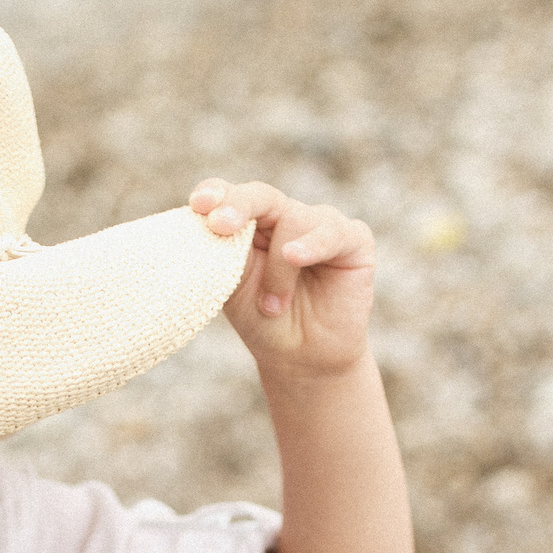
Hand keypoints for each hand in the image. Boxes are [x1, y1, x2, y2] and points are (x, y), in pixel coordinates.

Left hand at [192, 179, 377, 377]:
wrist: (304, 359)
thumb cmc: (263, 321)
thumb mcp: (234, 287)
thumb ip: (225, 252)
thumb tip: (207, 223)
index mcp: (250, 222)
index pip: (229, 195)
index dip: (215, 193)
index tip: (198, 206)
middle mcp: (284, 216)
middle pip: (261, 195)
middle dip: (238, 206)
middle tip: (219, 224)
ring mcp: (320, 224)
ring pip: (294, 220)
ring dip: (278, 267)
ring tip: (271, 307)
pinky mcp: (354, 240)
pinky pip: (333, 232)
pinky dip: (312, 244)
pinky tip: (295, 256)